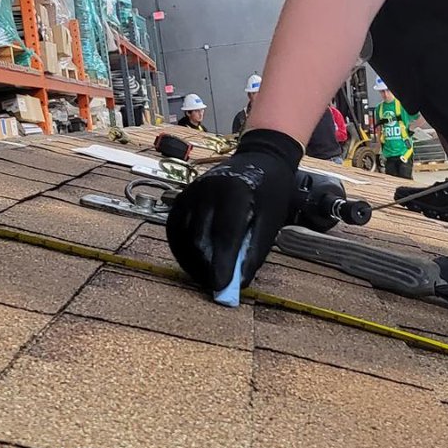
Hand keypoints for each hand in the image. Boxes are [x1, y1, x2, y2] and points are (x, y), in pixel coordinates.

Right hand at [165, 129, 301, 291]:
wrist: (259, 158)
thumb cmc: (269, 191)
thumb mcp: (272, 220)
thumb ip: (256, 251)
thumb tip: (239, 282)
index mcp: (234, 191)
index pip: (224, 233)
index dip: (221, 263)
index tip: (220, 288)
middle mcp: (206, 189)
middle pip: (199, 238)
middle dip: (207, 267)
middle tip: (218, 289)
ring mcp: (190, 192)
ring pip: (183, 237)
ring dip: (193, 262)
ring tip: (209, 277)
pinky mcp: (180, 198)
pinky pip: (175, 230)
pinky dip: (183, 250)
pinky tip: (195, 262)